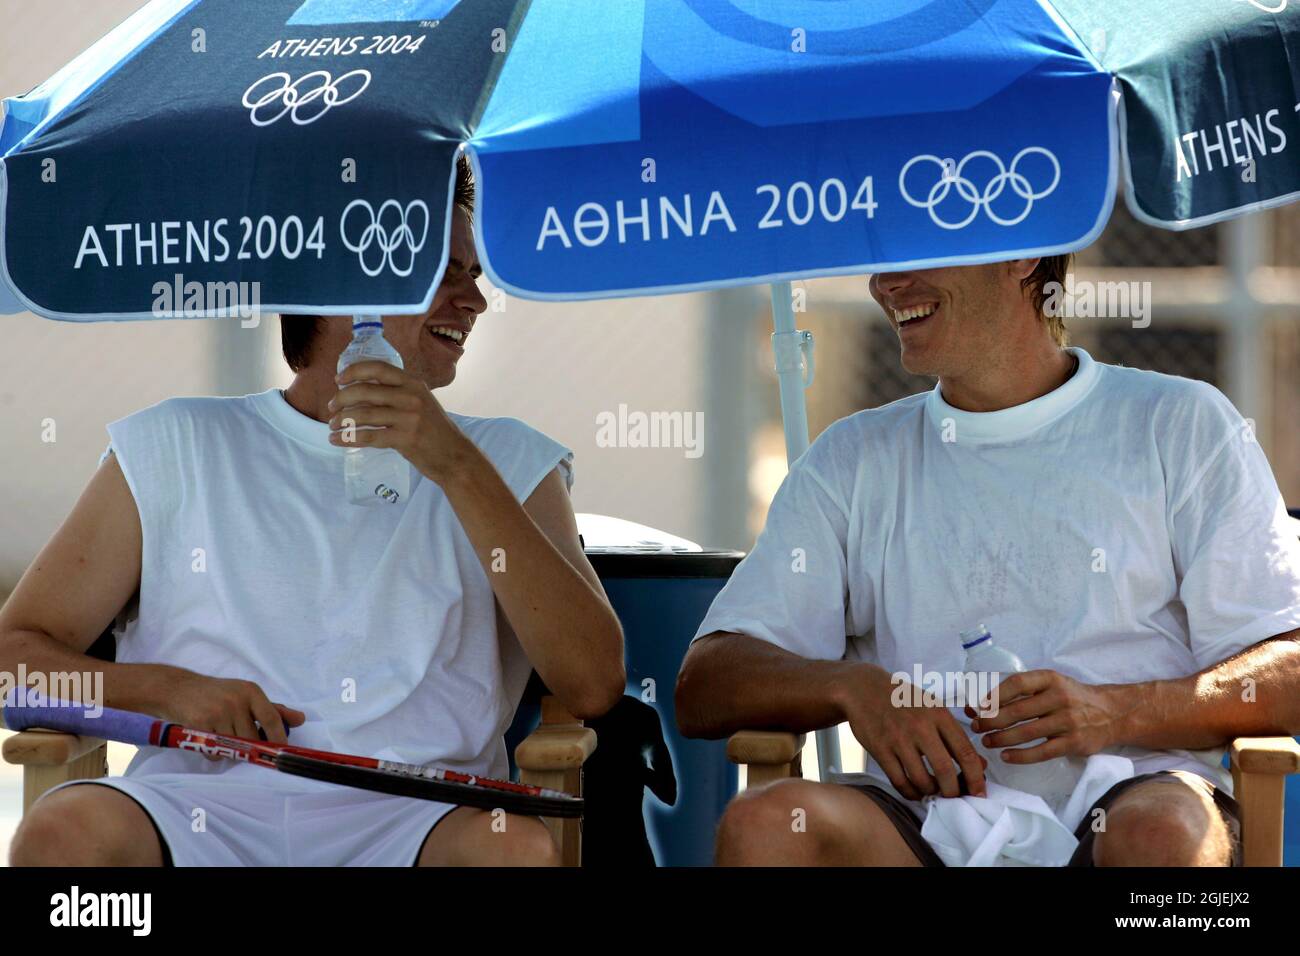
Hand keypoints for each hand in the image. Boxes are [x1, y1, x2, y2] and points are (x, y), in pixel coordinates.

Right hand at [151, 667, 304, 756]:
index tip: (282, 752)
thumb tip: (301, 720)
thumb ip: (274, 709)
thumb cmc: (218, 693)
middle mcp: (236, 701)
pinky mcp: (200, 725)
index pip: (272, 718)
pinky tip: (207, 739)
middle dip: (249, 747)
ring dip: (230, 750)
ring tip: (221, 737)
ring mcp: (218, 712)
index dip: (279, 738)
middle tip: (240, 743)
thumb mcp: (246, 695)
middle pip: (253, 738)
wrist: (178, 689)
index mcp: (251, 692)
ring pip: (234, 747)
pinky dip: (213, 752)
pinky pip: (214, 751)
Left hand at [327, 360, 472, 483]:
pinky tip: (337, 440)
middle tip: (331, 408)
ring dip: (341, 419)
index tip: (338, 379)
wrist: (455, 456)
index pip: (378, 368)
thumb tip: (362, 387)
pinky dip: (348, 438)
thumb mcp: (421, 402)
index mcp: (413, 383)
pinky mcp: (405, 439)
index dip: (353, 371)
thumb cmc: (434, 430)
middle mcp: (411, 397)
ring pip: (363, 414)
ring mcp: (409, 418)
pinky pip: (368, 436)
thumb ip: (398, 392)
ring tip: (332, 426)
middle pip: (364, 391)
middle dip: (341, 399)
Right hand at [840, 664, 987, 800]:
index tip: (979, 793)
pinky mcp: (880, 750)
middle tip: (954, 797)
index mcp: (939, 715)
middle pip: (945, 771)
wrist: (864, 689)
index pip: (965, 752)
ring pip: (921, 780)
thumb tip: (980, 766)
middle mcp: (920, 727)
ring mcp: (898, 739)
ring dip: (930, 792)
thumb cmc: (904, 700)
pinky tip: (915, 791)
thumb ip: (956, 736)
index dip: (976, 778)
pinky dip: (910, 793)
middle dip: (953, 791)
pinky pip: (899, 781)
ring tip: (933, 791)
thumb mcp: (933, 709)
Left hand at [967, 670, 1120, 765]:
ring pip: (1026, 733)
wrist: (1112, 713)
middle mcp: (1060, 697)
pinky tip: (1006, 756)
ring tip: (987, 742)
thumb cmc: (1072, 697)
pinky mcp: (1074, 743)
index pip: (1017, 684)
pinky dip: (1020, 756)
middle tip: (976, 728)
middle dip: (991, 721)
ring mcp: (1068, 721)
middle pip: (1017, 711)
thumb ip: (1024, 691)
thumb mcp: (1052, 685)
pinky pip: (1042, 752)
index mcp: (1051, 679)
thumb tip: (982, 703)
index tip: (978, 706)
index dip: (994, 695)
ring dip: (1001, 739)